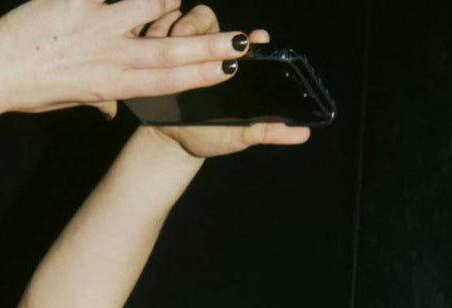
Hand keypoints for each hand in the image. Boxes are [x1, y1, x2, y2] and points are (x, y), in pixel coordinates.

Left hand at [0, 0, 250, 113]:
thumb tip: (112, 107)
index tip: (229, 68)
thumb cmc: (30, 90)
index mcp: (111, 84)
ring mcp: (93, 26)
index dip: (200, 75)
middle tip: (241, 41)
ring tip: (176, 0)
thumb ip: (98, 99)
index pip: (165, 82)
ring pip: (146, 5)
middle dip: (208, 48)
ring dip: (164, 0)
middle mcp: (108, 58)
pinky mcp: (73, 0)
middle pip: (168, 54)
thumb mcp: (70, 102)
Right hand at [143, 7, 310, 156]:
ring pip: (179, 20)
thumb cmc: (209, 135)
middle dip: (196, 28)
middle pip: (205, 20)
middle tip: (190, 45)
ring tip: (166, 49)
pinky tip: (150, 49)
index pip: (243, 40)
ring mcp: (185, 47)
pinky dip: (152, 34)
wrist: (173, 143)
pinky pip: (155, 28)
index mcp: (232, 63)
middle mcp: (210, 48)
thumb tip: (302, 133)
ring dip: (172, 31)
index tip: (252, 41)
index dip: (249, 39)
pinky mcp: (160, 50)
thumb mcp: (239, 135)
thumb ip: (268, 131)